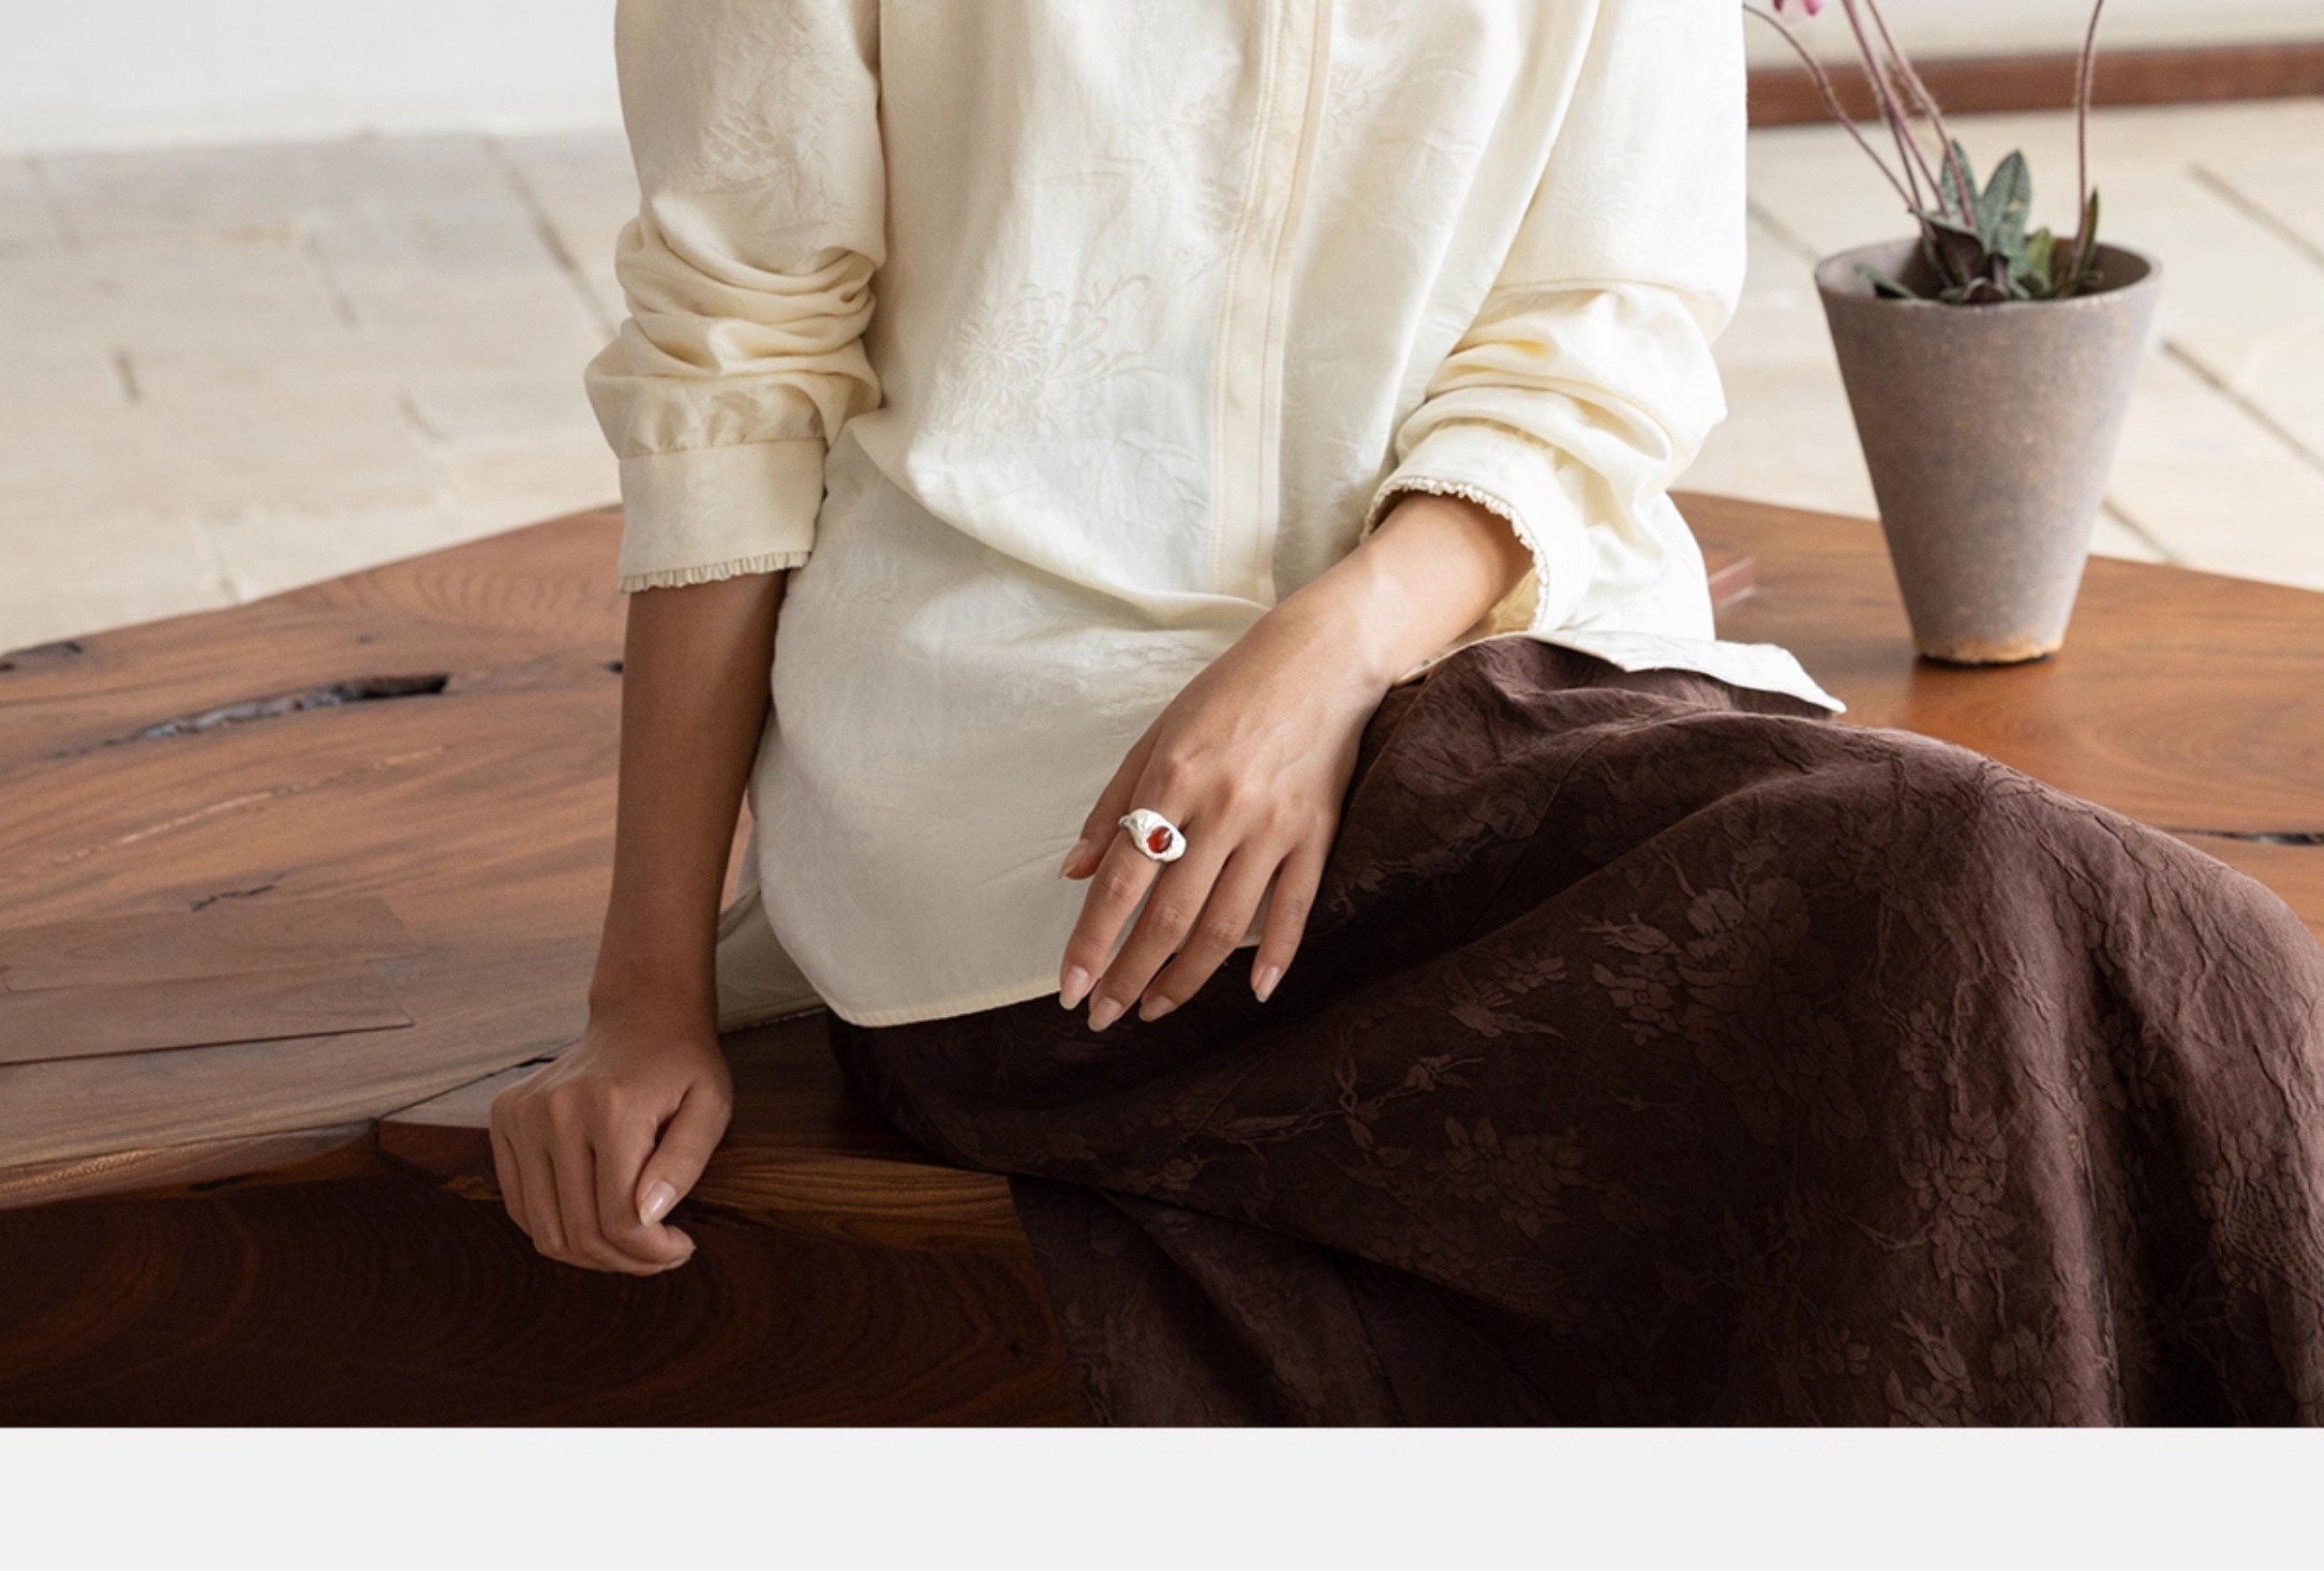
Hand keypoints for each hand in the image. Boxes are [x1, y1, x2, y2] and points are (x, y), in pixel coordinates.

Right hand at [488, 998, 733, 1274]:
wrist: (640, 1018)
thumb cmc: (683, 1067)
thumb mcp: (711, 1107)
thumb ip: (685, 1162)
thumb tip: (648, 1216)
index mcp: (611, 1108)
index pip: (620, 1220)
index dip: (653, 1253)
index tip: (682, 1248)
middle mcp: (555, 1111)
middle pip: (580, 1232)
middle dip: (626, 1260)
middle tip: (660, 1254)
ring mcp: (522, 1114)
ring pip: (545, 1230)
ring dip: (590, 1254)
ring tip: (629, 1243)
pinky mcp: (504, 1118)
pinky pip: (520, 1206)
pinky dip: (557, 1228)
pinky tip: (595, 1219)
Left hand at [1056, 491, 1534, 1027]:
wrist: (1323, 658)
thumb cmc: (1229, 692)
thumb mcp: (1158, 734)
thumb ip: (1114, 804)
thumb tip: (1074, 873)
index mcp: (1173, 779)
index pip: (1122, 882)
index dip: (1093, 943)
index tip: (1071, 989)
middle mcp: (1222, 808)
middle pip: (1169, 917)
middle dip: (1130, 976)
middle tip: (1105, 1017)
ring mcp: (1275, 826)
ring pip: (1227, 926)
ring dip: (1185, 979)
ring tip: (1155, 1009)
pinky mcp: (1318, 833)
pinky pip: (1295, 908)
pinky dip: (1276, 956)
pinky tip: (1251, 993)